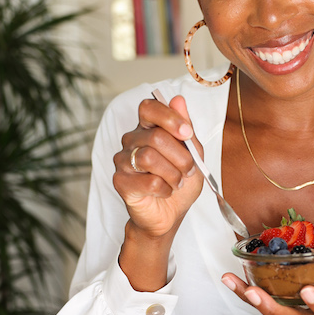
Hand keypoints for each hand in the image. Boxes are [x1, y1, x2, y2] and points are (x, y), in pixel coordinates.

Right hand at [113, 95, 203, 237]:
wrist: (170, 214)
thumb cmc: (180, 181)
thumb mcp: (193, 153)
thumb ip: (186, 129)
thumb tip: (178, 100)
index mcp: (148, 128)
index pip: (149, 108)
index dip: (169, 117)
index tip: (187, 133)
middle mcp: (132, 140)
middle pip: (156, 137)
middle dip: (181, 157)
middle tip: (189, 169)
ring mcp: (122, 160)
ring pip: (149, 158)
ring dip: (173, 174)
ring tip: (177, 182)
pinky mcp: (120, 181)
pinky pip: (148, 181)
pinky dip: (165, 188)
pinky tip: (164, 191)